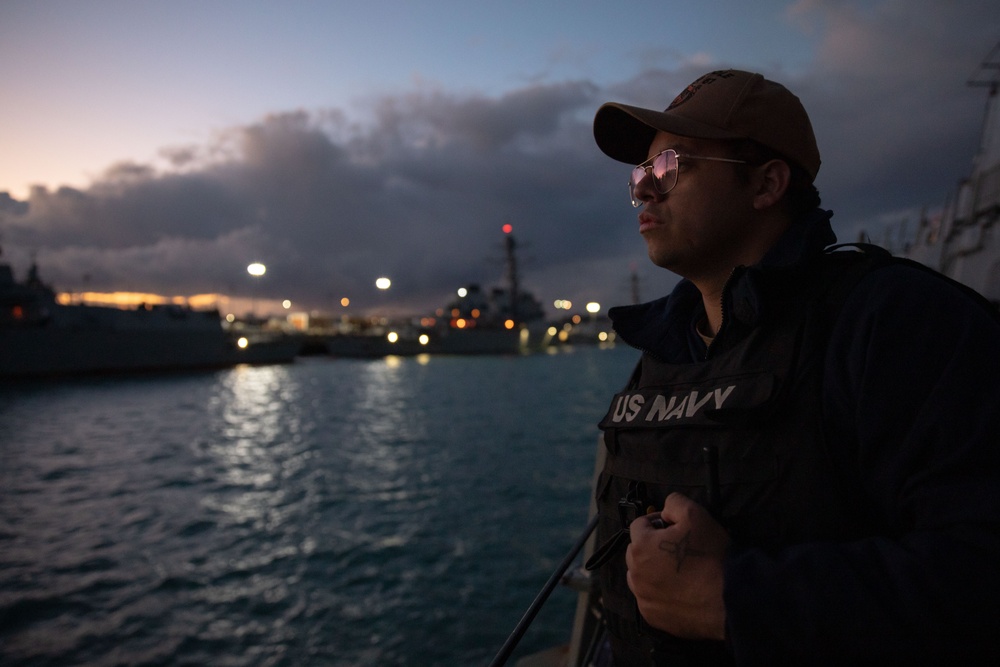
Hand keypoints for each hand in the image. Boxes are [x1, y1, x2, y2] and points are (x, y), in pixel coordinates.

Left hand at [626, 492, 729, 639]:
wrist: (729, 600)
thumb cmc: (710, 556)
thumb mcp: (696, 514)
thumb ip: (674, 503)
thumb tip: (665, 510)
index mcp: (640, 546)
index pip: (640, 525)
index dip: (658, 522)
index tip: (676, 528)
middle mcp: (635, 573)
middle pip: (638, 551)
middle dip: (653, 546)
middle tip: (680, 549)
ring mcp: (643, 598)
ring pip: (641, 576)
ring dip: (653, 570)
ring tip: (679, 571)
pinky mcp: (653, 617)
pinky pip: (650, 599)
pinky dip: (660, 593)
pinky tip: (680, 591)